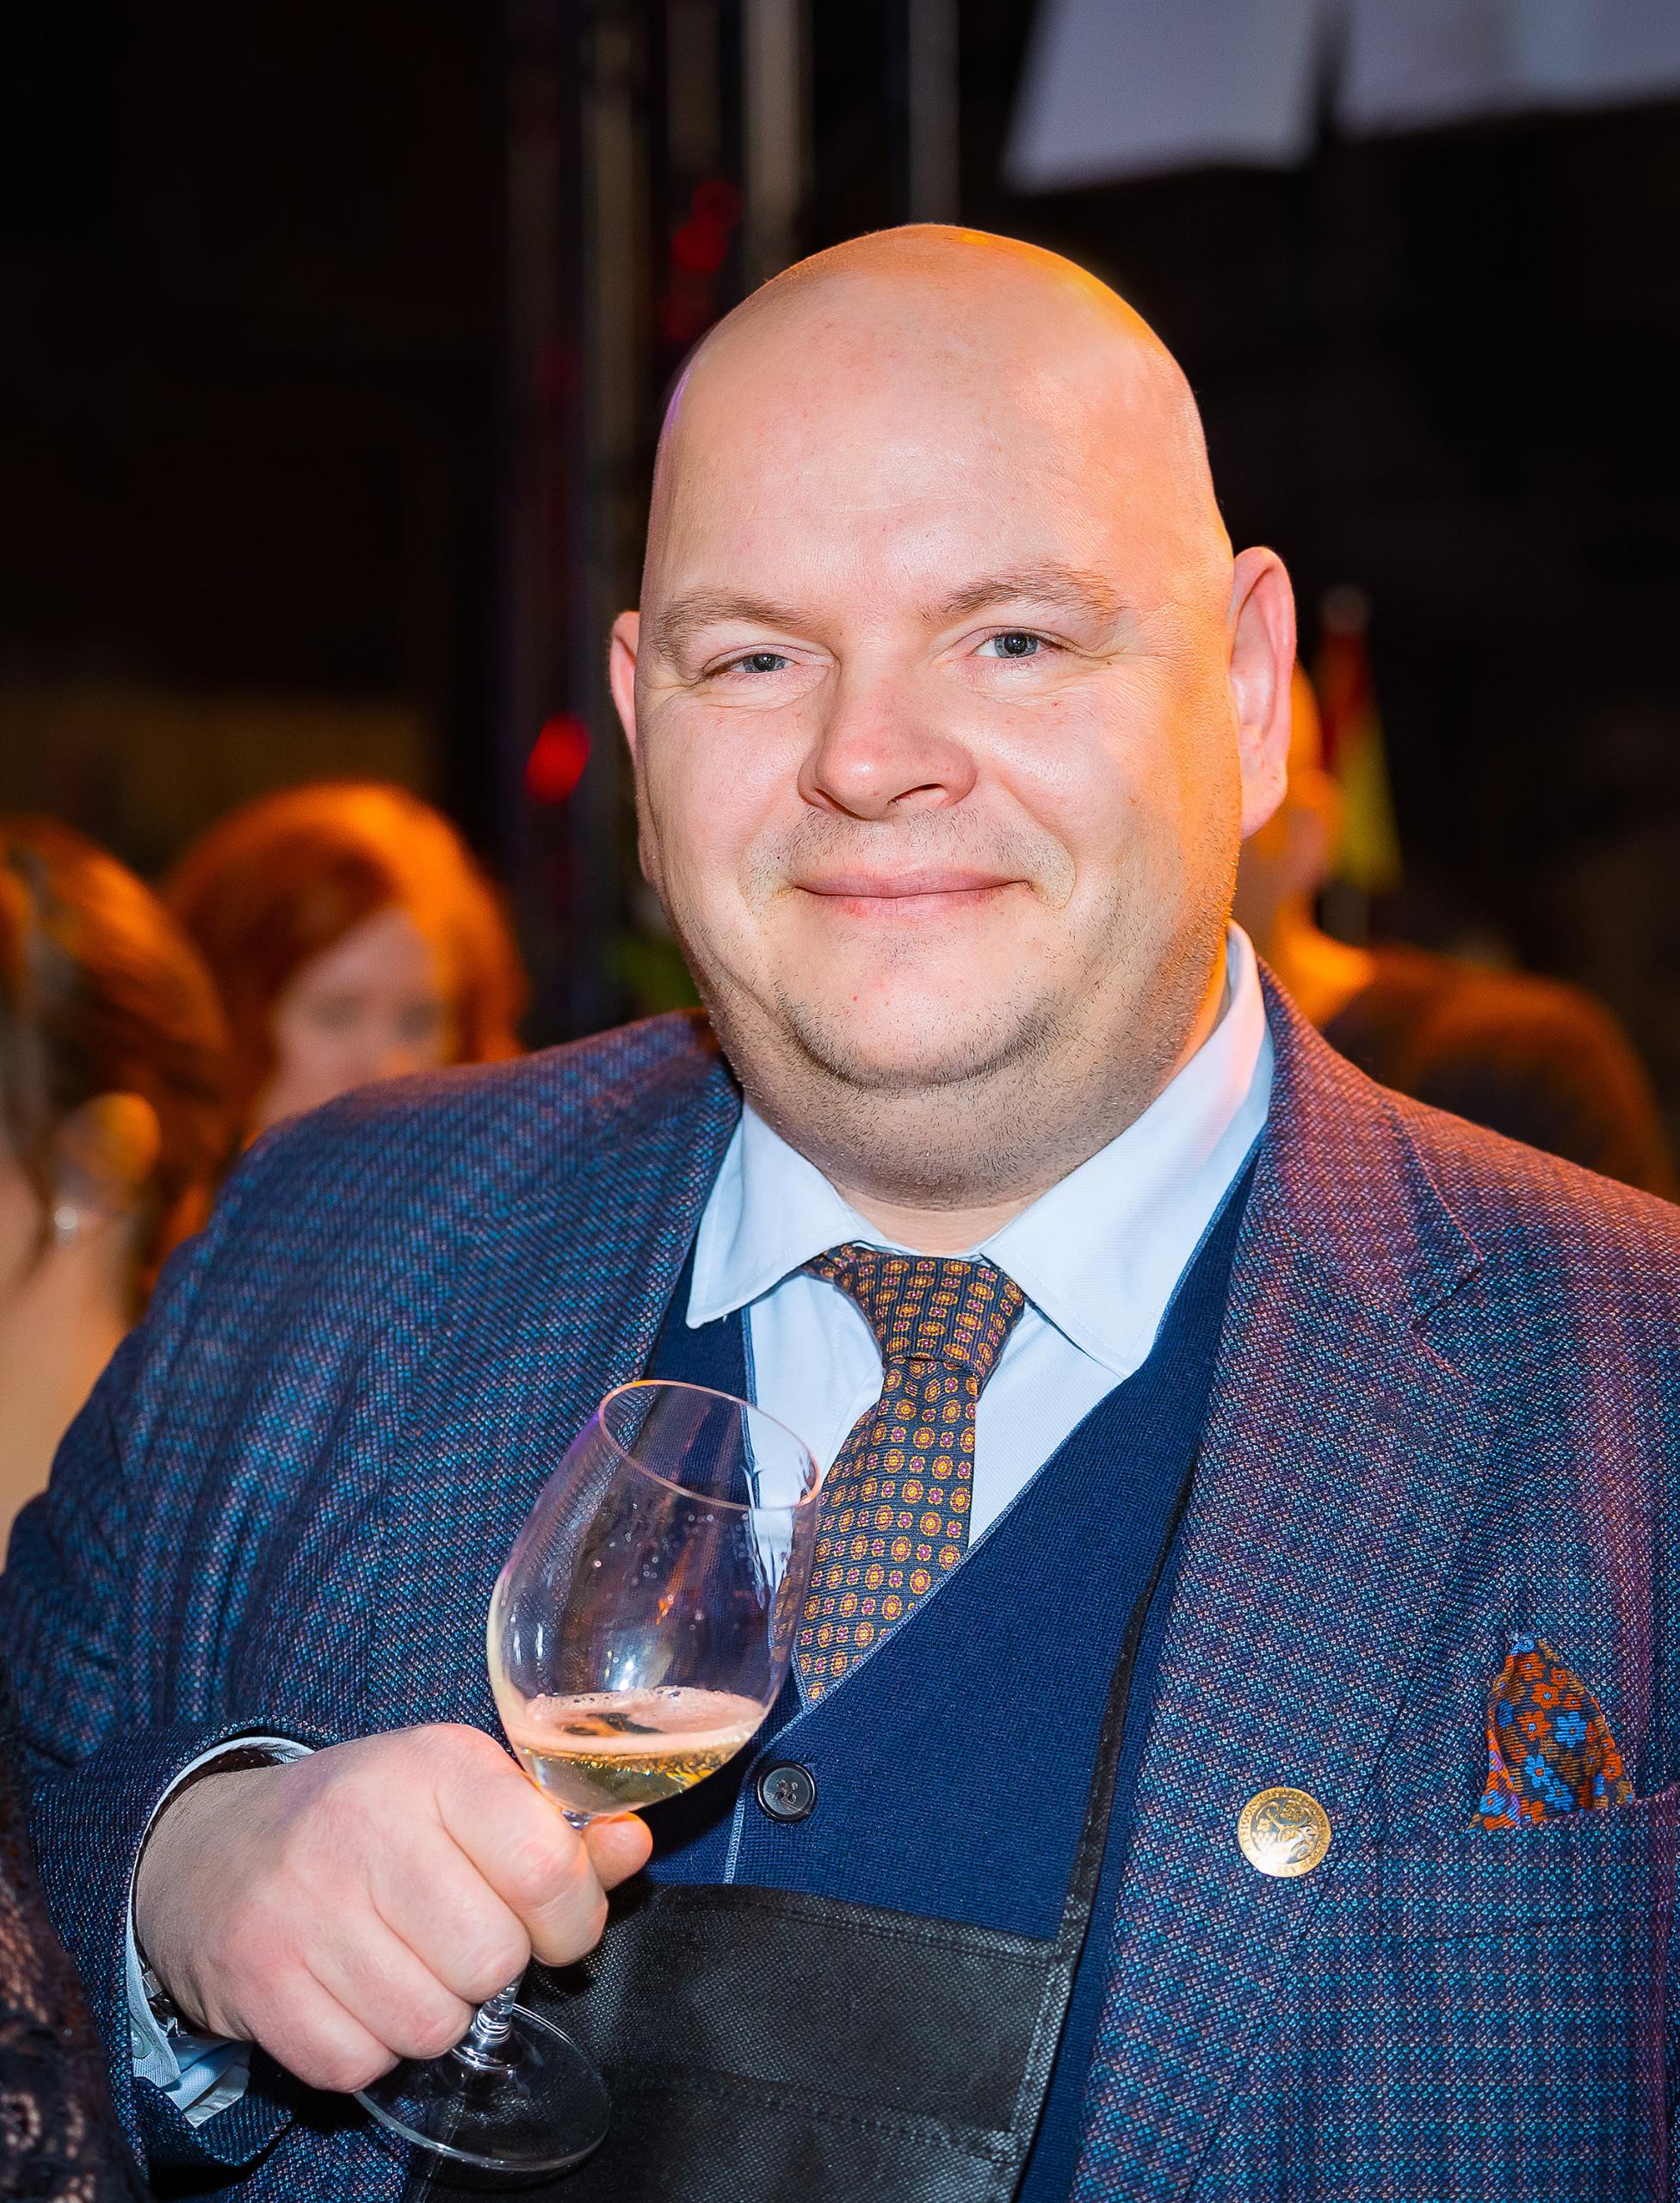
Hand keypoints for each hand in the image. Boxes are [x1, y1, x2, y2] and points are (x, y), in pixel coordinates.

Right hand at [133, 1725, 651, 2092]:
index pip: (546, 1869)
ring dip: (432, 2013)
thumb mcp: (464, 1797)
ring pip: (431, 2024)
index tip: (552, 1922)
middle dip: (491, 1967)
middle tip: (458, 1937)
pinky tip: (352, 1992)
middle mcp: (364, 1821)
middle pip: (492, 1959)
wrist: (215, 1850)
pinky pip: (358, 2064)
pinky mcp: (257, 1977)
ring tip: (404, 1962)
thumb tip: (634, 1847)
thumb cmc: (369, 1822)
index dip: (571, 1919)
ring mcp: (302, 1902)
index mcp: (436, 1763)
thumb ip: (557, 1832)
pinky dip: (368, 2048)